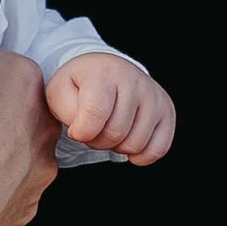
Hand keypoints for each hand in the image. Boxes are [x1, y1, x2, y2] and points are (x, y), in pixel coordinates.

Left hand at [45, 52, 175, 164]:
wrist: (106, 71)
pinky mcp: (167, 110)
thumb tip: (84, 130)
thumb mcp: (59, 91)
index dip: (82, 131)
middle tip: (92, 130)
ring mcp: (154, 96)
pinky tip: (127, 141)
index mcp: (104, 73)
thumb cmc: (80, 85)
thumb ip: (65, 110)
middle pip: (115, 133)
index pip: (96, 113)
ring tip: (109, 130)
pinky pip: (158, 149)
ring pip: (135, 144)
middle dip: (97, 141)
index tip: (76, 130)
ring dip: (117, 147)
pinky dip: (140, 155)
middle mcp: (134, 80)